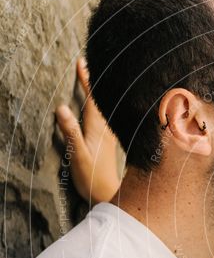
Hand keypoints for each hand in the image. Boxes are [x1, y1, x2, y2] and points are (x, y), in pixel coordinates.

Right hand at [55, 58, 120, 203]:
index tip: (82, 62)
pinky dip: (102, 105)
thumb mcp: (77, 155)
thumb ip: (70, 132)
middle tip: (87, 63)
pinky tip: (103, 105)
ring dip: (99, 92)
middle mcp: (106, 129)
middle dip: (94, 80)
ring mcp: (109, 135)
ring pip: (105, 106)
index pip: (93, 98)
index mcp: (97, 128)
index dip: (86, 80)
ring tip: (95, 78)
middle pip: (101, 99)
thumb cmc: (91, 178)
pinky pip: (106, 116)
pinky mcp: (109, 142)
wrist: (108, 195)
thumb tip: (61, 108)